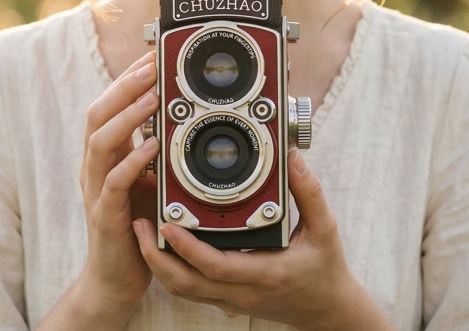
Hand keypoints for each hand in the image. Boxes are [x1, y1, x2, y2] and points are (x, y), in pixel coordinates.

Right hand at [76, 51, 161, 315]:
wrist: (116, 276)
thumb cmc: (135, 225)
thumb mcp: (146, 179)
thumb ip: (154, 151)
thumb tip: (179, 119)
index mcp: (104, 155)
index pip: (108, 105)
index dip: (127, 79)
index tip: (152, 57)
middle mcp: (94, 167)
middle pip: (98, 114)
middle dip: (125, 86)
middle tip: (152, 67)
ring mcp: (95, 190)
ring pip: (100, 141)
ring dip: (128, 116)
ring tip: (154, 97)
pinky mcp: (105, 215)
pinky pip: (113, 182)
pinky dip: (132, 161)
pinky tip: (151, 147)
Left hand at [132, 150, 391, 330]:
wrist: (327, 311)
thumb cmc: (325, 270)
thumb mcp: (325, 229)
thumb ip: (309, 192)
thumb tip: (292, 157)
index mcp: (264, 273)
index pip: (216, 266)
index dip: (187, 247)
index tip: (168, 223)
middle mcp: (242, 291)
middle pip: (185, 284)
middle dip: (156, 256)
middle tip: (140, 223)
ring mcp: (232, 299)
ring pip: (182, 289)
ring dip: (158, 263)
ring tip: (144, 230)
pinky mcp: (227, 299)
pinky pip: (191, 289)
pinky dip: (172, 269)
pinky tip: (164, 244)